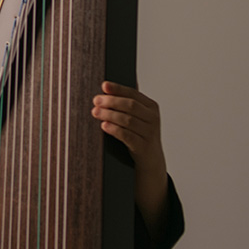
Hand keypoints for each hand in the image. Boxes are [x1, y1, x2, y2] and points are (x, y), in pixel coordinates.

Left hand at [92, 81, 169, 236]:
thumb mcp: (136, 118)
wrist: (151, 163)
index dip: (118, 89)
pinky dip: (115, 130)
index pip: (134, 94)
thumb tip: (108, 85)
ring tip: (95, 113)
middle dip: (111, 101)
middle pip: (130, 105)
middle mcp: (153, 119)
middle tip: (95, 101)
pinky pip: (128, 136)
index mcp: (151, 107)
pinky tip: (104, 126)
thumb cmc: (138, 136)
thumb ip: (127, 102)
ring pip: (128, 120)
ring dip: (109, 115)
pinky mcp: (143, 148)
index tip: (103, 85)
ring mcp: (150, 134)